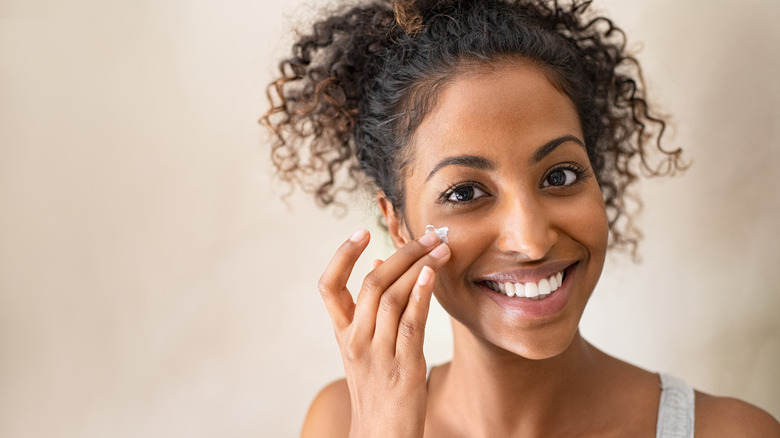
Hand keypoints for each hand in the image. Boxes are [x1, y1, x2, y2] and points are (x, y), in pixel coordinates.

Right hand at [317, 229, 449, 437]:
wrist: (381, 436)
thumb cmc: (377, 389)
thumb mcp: (364, 348)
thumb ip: (368, 309)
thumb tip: (378, 265)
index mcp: (344, 334)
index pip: (329, 287)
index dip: (342, 256)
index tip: (361, 232)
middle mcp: (356, 341)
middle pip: (372, 284)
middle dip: (402, 253)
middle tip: (428, 235)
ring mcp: (378, 354)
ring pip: (393, 298)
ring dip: (419, 267)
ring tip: (440, 249)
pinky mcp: (404, 368)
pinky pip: (411, 324)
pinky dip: (420, 296)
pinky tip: (431, 276)